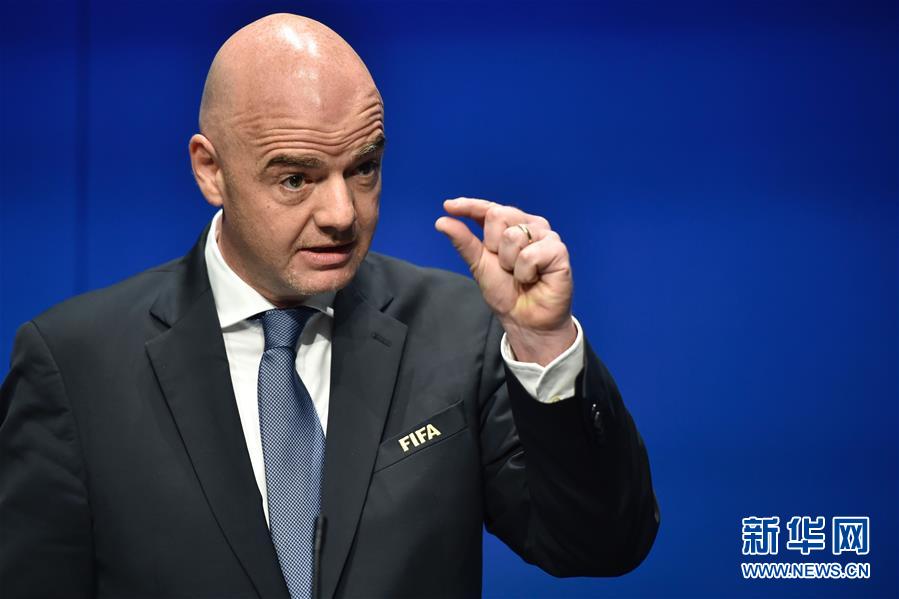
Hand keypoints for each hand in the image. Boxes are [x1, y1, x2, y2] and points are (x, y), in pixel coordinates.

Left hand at [435, 197, 576, 365]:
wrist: (524, 320)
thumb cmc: (506, 292)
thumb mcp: (479, 264)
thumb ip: (464, 241)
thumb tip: (442, 220)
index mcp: (513, 225)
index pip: (490, 208)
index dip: (469, 205)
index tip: (449, 206)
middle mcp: (531, 226)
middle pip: (498, 215)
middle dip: (493, 246)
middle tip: (505, 267)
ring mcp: (547, 236)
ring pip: (513, 236)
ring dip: (509, 263)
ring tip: (520, 275)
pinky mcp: (558, 251)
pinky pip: (530, 254)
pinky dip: (524, 272)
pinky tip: (533, 279)